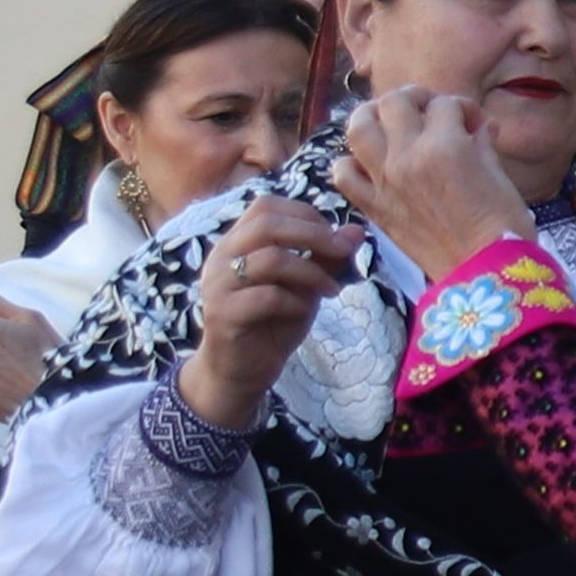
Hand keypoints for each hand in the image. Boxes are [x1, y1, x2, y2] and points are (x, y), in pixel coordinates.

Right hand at [178, 198, 357, 434]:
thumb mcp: (307, 285)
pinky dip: (295, 301)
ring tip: (332, 289)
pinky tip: (305, 311)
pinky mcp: (223, 314)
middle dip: (314, 235)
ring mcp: (217, 285)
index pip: (266, 206)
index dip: (305, 215)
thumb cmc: (273, 322)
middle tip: (344, 253)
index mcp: (236, 243)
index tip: (334, 237)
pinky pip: (266, 296)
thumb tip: (357, 230)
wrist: (243, 370)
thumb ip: (327, 258)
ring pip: (270, 259)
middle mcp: (221, 257)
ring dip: (312, 272)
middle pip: (266, 224)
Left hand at [337, 89, 532, 275]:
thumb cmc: (503, 225)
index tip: (474, 123)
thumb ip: (483, 145)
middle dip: (415, 98)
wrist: (484, 271)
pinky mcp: (373, 206)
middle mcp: (407, 156)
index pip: (446, 104)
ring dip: (371, 115)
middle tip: (429, 110)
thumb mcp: (500, 176)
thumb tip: (481, 127)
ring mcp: (384, 180)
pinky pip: (343, 173)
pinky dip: (351, 162)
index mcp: (445, 145)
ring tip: (386, 120)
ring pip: (358, 126)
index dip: (463, 108)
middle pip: (395, 102)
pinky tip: (368, 163)